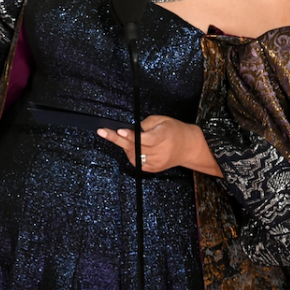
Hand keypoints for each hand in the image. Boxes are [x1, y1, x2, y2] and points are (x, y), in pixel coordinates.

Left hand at [97, 115, 221, 176]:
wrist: (188, 147)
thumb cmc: (173, 129)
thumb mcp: (162, 120)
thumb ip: (146, 124)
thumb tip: (130, 130)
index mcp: (165, 135)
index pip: (146, 138)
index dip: (132, 135)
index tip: (120, 130)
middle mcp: (162, 151)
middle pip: (136, 146)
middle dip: (118, 138)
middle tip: (102, 131)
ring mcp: (158, 162)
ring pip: (134, 155)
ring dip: (125, 145)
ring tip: (122, 137)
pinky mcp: (154, 169)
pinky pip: (137, 162)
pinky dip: (131, 154)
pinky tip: (131, 147)